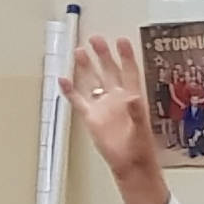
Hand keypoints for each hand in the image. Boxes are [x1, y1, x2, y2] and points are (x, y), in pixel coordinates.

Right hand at [65, 35, 170, 203]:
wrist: (129, 164)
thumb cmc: (139, 148)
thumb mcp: (140, 129)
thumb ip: (136, 112)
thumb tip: (134, 98)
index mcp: (133, 97)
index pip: (129, 71)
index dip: (126, 56)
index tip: (121, 40)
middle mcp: (117, 98)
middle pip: (109, 71)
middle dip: (103, 55)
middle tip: (96, 39)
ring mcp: (103, 106)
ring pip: (92, 81)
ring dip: (86, 67)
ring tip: (80, 51)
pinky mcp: (91, 116)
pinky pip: (78, 99)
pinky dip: (70, 90)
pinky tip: (63, 79)